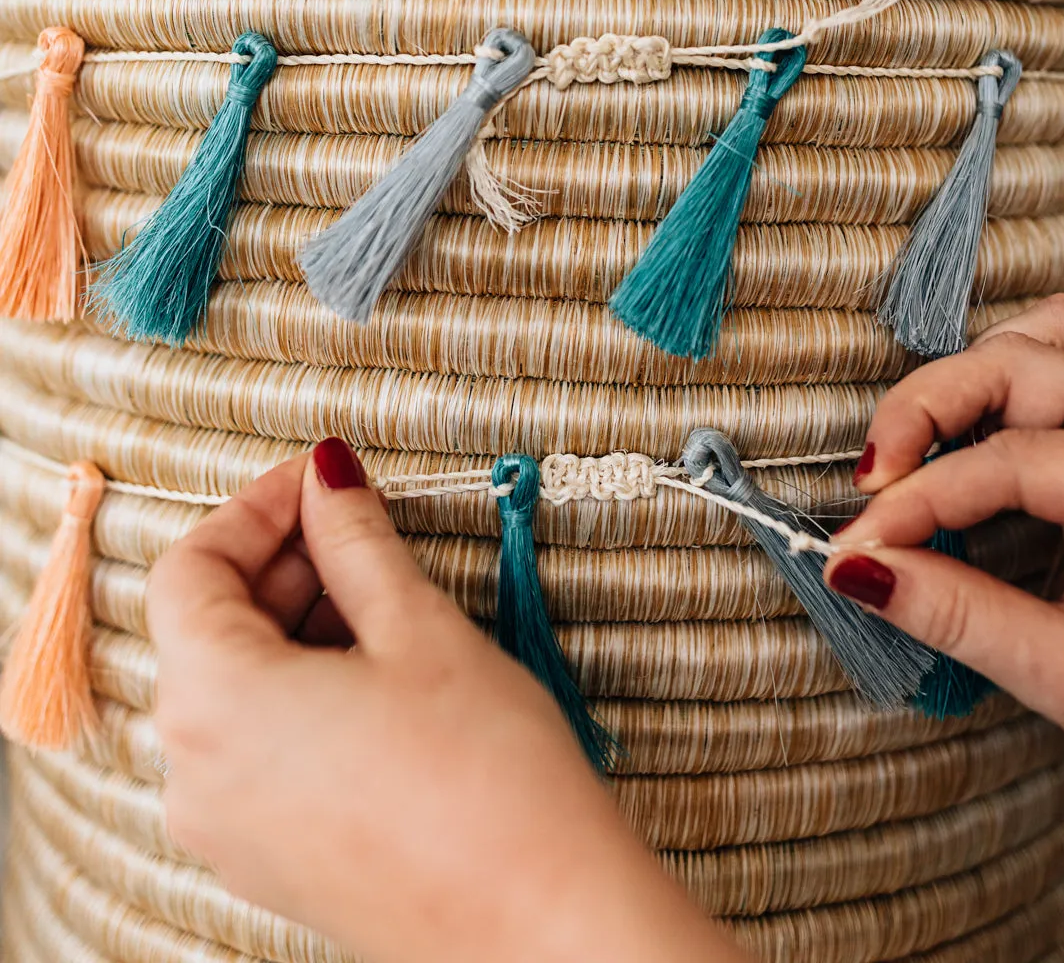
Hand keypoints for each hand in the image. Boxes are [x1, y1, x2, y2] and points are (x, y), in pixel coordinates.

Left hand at [148, 439, 744, 962]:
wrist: (540, 923)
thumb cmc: (485, 778)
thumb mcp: (418, 631)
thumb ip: (356, 541)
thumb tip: (328, 479)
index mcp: (216, 702)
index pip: (190, 568)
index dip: (256, 508)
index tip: (318, 481)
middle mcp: (197, 772)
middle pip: (207, 628)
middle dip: (281, 564)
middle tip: (360, 528)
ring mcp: (229, 826)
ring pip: (234, 687)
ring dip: (295, 624)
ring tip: (382, 600)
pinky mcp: (271, 857)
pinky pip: (257, 744)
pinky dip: (299, 688)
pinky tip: (378, 673)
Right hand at [830, 299, 1063, 814]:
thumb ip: (966, 619)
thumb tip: (859, 571)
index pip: (1009, 459)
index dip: (917, 500)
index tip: (857, 549)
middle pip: (1022, 360)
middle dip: (927, 406)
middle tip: (873, 479)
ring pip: (1050, 342)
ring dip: (969, 382)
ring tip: (919, 449)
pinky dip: (1010, 385)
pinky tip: (979, 432)